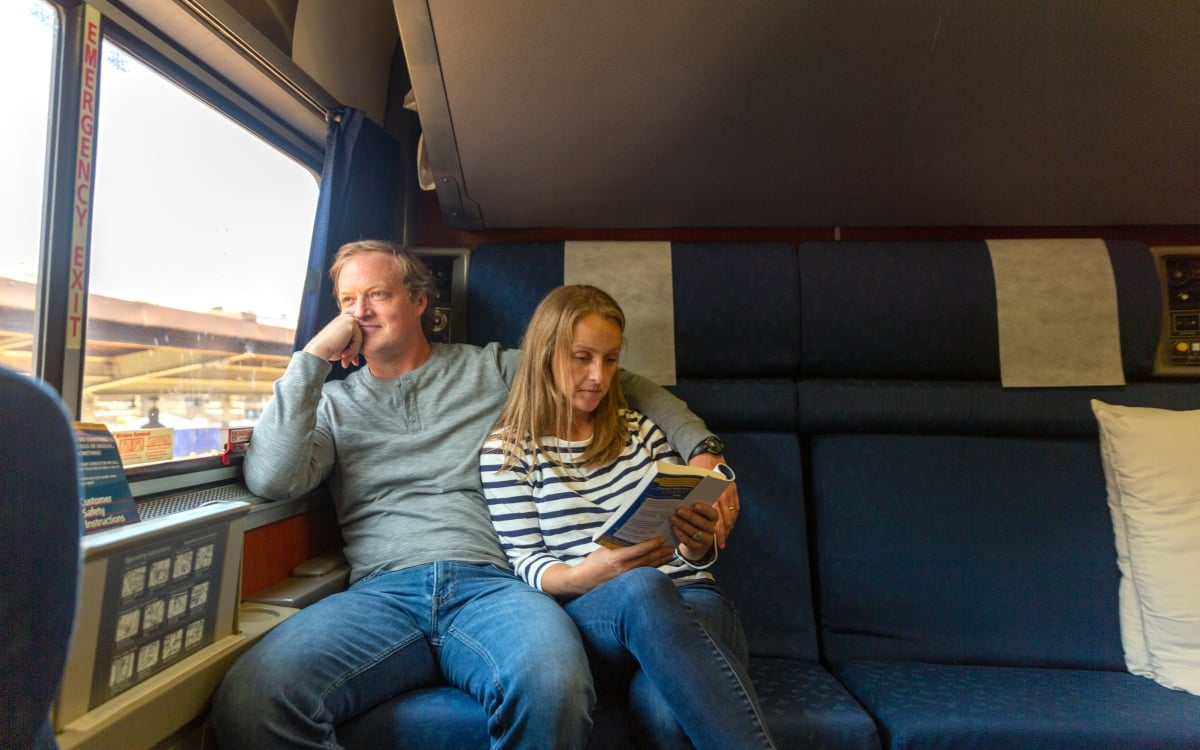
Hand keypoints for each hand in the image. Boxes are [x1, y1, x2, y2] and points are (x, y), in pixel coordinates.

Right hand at [303, 313, 363, 368]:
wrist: (318, 351)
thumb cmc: (329, 351)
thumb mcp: (344, 348)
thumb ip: (353, 345)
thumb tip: (360, 354)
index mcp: (343, 321)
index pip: (356, 336)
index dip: (353, 350)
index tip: (350, 362)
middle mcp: (346, 317)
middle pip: (359, 337)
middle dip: (354, 352)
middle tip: (348, 363)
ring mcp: (349, 318)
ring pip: (360, 338)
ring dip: (353, 352)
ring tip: (344, 359)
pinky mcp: (351, 323)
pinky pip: (359, 339)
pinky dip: (353, 349)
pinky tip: (344, 354)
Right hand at [548, 538, 675, 596]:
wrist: (583, 580)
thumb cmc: (592, 562)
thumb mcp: (603, 549)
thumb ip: (617, 545)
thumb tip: (631, 535)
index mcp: (616, 558)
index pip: (639, 551)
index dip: (651, 544)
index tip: (661, 538)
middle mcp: (624, 569)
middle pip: (647, 560)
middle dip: (661, 552)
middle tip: (672, 545)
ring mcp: (626, 577)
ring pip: (648, 567)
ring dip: (660, 560)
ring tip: (670, 553)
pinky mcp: (627, 581)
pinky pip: (643, 573)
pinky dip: (653, 567)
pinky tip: (661, 563)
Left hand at [671, 502, 718, 561]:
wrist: (697, 538)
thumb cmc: (696, 519)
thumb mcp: (698, 513)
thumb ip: (693, 507)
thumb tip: (683, 499)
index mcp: (714, 518)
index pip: (712, 514)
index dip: (705, 510)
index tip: (695, 505)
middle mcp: (712, 529)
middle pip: (703, 523)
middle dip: (690, 516)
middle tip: (679, 510)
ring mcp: (706, 539)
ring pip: (695, 532)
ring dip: (682, 525)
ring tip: (673, 518)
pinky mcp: (698, 547)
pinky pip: (689, 541)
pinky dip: (680, 534)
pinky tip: (674, 528)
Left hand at [688, 453, 739, 547]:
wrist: (708, 455)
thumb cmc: (697, 469)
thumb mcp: (693, 483)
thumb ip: (692, 497)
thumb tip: (683, 513)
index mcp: (715, 493)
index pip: (717, 515)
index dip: (718, 529)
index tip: (717, 540)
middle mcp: (725, 494)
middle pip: (726, 517)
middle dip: (723, 532)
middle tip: (720, 544)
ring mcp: (731, 492)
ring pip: (732, 514)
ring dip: (728, 527)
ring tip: (724, 538)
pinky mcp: (733, 490)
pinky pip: (735, 507)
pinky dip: (732, 517)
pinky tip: (729, 525)